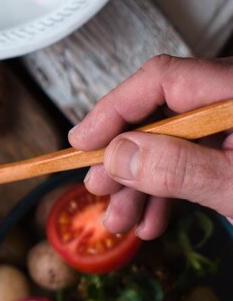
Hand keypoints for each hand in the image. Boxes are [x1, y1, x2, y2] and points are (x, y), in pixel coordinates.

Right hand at [70, 55, 232, 238]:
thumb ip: (177, 167)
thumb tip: (116, 155)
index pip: (162, 80)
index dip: (114, 108)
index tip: (83, 142)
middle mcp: (231, 100)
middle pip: (161, 112)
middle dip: (125, 156)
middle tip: (97, 185)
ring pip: (173, 141)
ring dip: (141, 182)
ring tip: (120, 218)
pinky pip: (194, 157)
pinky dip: (170, 188)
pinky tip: (152, 220)